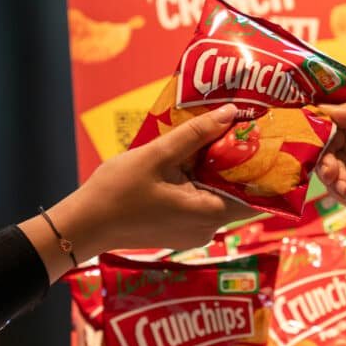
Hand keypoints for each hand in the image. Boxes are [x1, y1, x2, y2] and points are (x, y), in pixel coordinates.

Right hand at [22, 104, 253, 280]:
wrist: (85, 224)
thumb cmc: (117, 192)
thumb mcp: (157, 155)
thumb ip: (196, 134)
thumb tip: (229, 113)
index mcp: (209, 213)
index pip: (255, 195)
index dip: (261, 166)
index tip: (260, 140)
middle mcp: (207, 229)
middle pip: (236, 193)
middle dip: (235, 162)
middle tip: (235, 129)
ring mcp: (194, 233)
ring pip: (218, 197)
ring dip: (214, 171)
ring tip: (211, 139)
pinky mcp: (180, 231)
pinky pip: (201, 204)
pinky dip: (199, 183)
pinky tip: (188, 161)